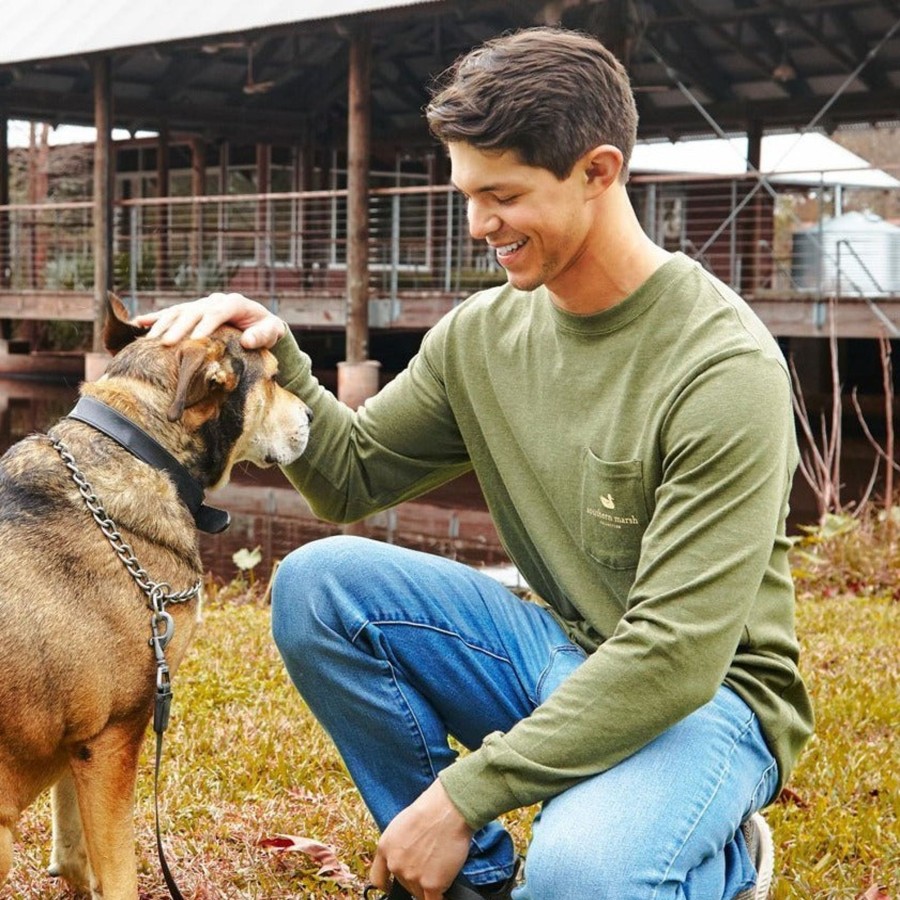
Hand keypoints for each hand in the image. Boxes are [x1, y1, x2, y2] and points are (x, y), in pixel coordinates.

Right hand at [133, 292, 286, 349]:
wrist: (260, 324)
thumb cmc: (267, 330)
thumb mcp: (272, 332)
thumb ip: (263, 335)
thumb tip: (247, 340)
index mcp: (234, 302)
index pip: (217, 312)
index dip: (205, 325)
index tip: (195, 340)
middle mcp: (214, 300)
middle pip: (193, 312)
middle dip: (179, 327)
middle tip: (167, 343)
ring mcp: (201, 305)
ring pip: (178, 312)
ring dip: (162, 325)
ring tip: (150, 340)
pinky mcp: (192, 312)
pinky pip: (170, 314)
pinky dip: (154, 318)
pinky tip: (137, 324)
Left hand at [369, 780, 472, 899]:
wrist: (447, 809)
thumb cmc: (431, 810)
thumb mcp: (402, 824)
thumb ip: (398, 846)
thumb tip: (406, 859)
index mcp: (385, 848)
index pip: (378, 878)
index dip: (387, 885)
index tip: (392, 886)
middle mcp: (395, 864)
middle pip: (404, 884)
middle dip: (416, 877)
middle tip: (430, 862)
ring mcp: (412, 876)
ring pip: (419, 892)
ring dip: (429, 884)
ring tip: (441, 865)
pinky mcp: (431, 884)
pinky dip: (439, 897)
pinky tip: (444, 891)